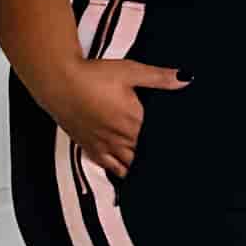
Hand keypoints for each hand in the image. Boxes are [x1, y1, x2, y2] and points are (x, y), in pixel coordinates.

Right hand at [48, 54, 190, 179]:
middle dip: (155, 157)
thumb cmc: (92, 76)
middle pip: (145, 156)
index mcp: (135, 122)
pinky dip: (119, 172)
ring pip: (129, 165)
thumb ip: (159, 78)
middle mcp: (121, 139)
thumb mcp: (131, 71)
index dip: (169, 144)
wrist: (59, 82)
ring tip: (151, 171)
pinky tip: (126, 174)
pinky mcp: (89, 147)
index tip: (181, 150)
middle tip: (169, 163)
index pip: (158, 141)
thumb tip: (186, 78)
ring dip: (139, 166)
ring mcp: (105, 145)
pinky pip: (109, 167)